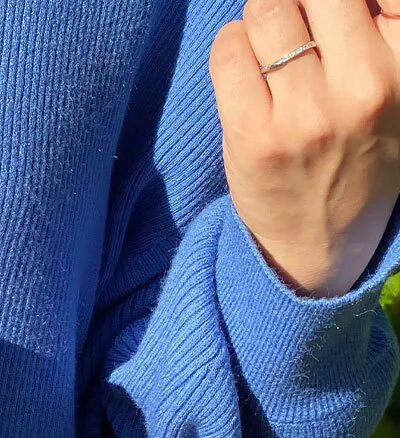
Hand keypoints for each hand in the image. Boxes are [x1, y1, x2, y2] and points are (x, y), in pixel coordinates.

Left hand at [210, 0, 399, 297]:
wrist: (323, 241)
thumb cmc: (359, 151)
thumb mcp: (393, 89)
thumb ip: (374, 33)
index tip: (327, 14)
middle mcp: (367, 87)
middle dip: (297, 0)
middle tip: (293, 23)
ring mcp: (308, 112)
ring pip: (266, 11)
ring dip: (260, 19)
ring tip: (268, 48)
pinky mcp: (255, 134)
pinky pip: (228, 51)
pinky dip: (231, 45)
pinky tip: (244, 67)